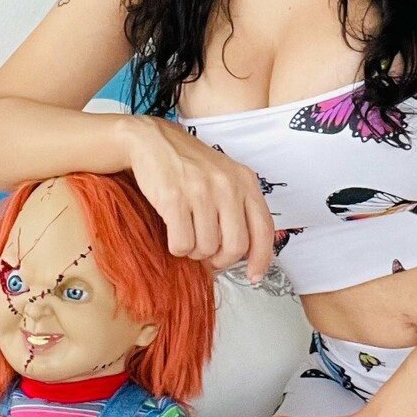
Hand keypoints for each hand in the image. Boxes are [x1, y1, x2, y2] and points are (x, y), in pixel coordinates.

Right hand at [124, 115, 274, 282]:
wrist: (153, 141)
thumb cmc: (189, 165)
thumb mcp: (224, 177)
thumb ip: (239, 207)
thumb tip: (246, 254)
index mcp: (245, 181)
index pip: (263, 228)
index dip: (261, 258)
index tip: (253, 276)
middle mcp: (227, 185)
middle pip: (235, 246)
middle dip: (220, 259)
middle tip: (208, 254)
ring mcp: (201, 191)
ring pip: (206, 248)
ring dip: (194, 251)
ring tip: (187, 233)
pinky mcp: (174, 198)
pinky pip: (182, 244)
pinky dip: (177, 247)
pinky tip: (173, 230)